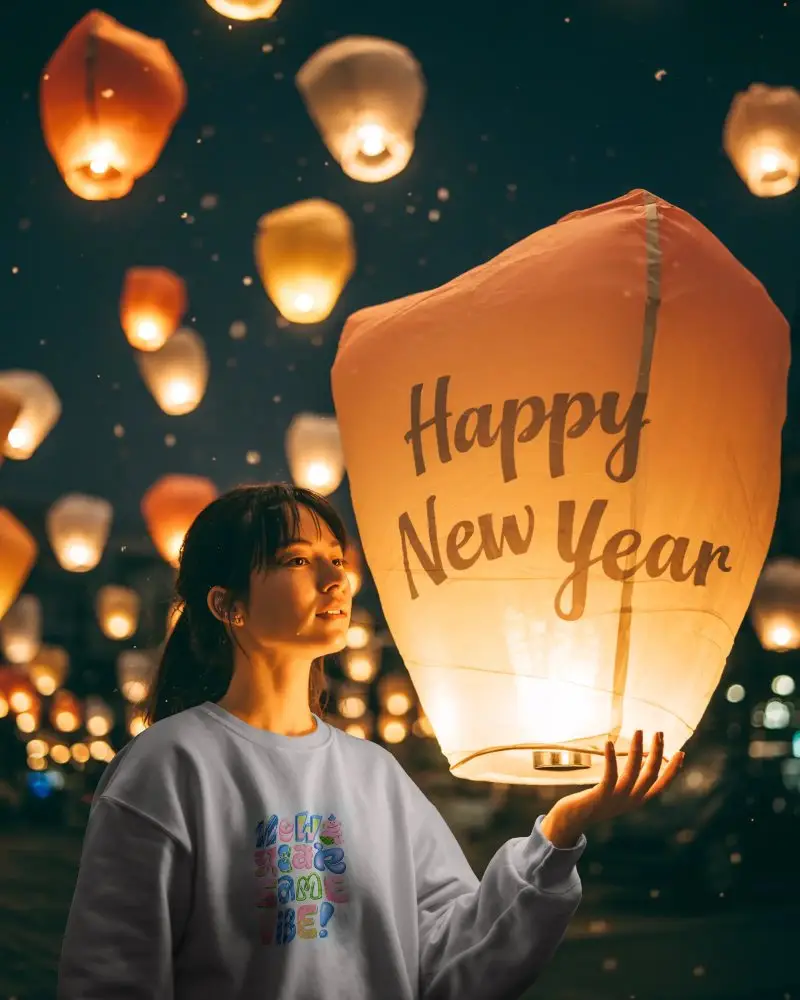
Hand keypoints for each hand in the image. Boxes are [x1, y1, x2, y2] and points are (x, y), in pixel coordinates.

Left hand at [540, 730, 684, 847]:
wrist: (573, 819)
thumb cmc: (595, 800)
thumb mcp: (619, 792)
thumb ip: (631, 780)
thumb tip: (643, 759)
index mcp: (637, 800)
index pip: (661, 785)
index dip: (672, 770)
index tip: (681, 753)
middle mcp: (631, 800)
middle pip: (650, 774)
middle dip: (657, 753)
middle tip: (659, 733)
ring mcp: (617, 799)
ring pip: (633, 772)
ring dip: (637, 750)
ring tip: (639, 731)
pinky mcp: (601, 796)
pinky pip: (610, 775)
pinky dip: (611, 759)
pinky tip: (609, 743)